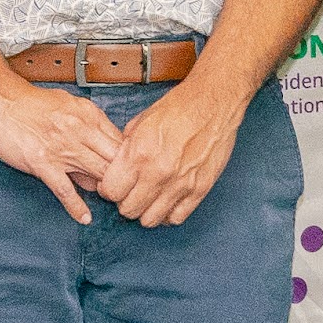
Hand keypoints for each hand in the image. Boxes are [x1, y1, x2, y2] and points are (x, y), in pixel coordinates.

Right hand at [0, 79, 120, 222]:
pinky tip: (84, 217)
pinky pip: (64, 189)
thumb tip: (99, 151)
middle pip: (114, 161)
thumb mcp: (67, 106)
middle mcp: (80, 130)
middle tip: (126, 194)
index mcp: (88, 115)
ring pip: (96, 175)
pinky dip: (76, 206)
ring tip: (112, 205)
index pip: (120, 142)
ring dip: (106, 193)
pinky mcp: (42, 162)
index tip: (130, 174)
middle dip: (123, 180)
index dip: (129, 162)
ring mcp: (62, 148)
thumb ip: (86, 127)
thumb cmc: (29, 102)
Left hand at [101, 76, 247, 229]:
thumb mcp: (140, 122)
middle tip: (130, 191)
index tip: (113, 185)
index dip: (108, 189)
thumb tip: (116, 166)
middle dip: (124, 201)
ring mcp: (181, 184)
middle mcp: (159, 173)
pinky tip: (165, 201)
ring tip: (148, 197)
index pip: (111, 191)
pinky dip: (167, 214)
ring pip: (150, 220)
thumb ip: (126, 149)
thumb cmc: (179, 107)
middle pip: (129, 210)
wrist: (214, 102)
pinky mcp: (200, 189)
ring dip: (145, 211)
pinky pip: (176, 218)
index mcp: (139, 154)